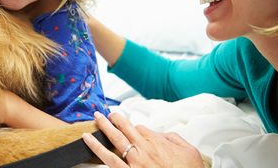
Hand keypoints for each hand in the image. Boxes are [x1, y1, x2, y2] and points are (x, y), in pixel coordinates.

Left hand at [82, 111, 205, 167]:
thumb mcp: (188, 150)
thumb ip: (172, 138)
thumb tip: (161, 134)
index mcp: (156, 142)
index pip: (139, 128)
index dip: (135, 128)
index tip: (134, 130)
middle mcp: (143, 150)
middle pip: (124, 128)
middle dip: (114, 119)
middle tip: (107, 114)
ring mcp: (134, 163)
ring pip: (114, 141)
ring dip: (103, 128)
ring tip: (96, 119)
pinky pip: (109, 161)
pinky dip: (97, 149)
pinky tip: (88, 141)